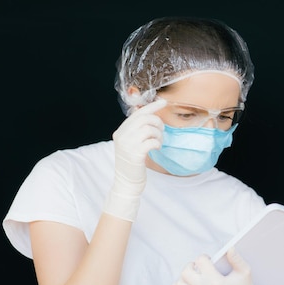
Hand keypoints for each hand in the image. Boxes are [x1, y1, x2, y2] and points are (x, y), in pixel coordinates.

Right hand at [103, 99, 165, 220]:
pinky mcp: (135, 154)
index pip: (137, 113)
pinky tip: (156, 148)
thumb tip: (149, 114)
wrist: (127, 182)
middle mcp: (122, 136)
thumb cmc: (133, 163)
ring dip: (159, 135)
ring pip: (150, 129)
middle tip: (161, 132)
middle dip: (158, 123)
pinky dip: (158, 143)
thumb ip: (136, 130)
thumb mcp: (130, 144)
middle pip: (145, 119)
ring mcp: (128, 145)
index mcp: (120, 132)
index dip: (151, 106)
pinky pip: (152, 141)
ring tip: (158, 142)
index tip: (163, 101)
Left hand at [170, 247, 280, 284]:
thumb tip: (229, 248)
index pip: (200, 261)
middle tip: (199, 267)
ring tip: (193, 275)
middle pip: (186, 272)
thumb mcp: (244, 272)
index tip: (208, 259)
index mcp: (216, 281)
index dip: (203, 257)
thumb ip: (236, 259)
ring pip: (180, 284)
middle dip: (191, 265)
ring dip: (184, 277)